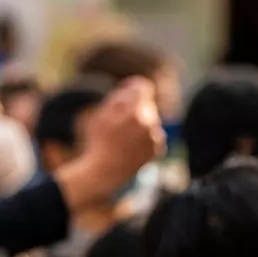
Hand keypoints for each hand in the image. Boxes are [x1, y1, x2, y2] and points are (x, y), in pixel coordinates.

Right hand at [54, 77, 165, 211]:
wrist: (105, 171)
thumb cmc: (99, 141)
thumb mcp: (102, 114)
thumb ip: (119, 96)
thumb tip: (136, 85)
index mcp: (134, 110)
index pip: (143, 87)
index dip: (133, 89)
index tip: (125, 94)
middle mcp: (149, 122)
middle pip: (147, 105)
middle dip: (135, 110)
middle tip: (118, 124)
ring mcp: (155, 136)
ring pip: (151, 121)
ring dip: (140, 125)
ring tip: (124, 138)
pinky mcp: (158, 148)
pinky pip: (154, 135)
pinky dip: (145, 139)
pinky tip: (131, 147)